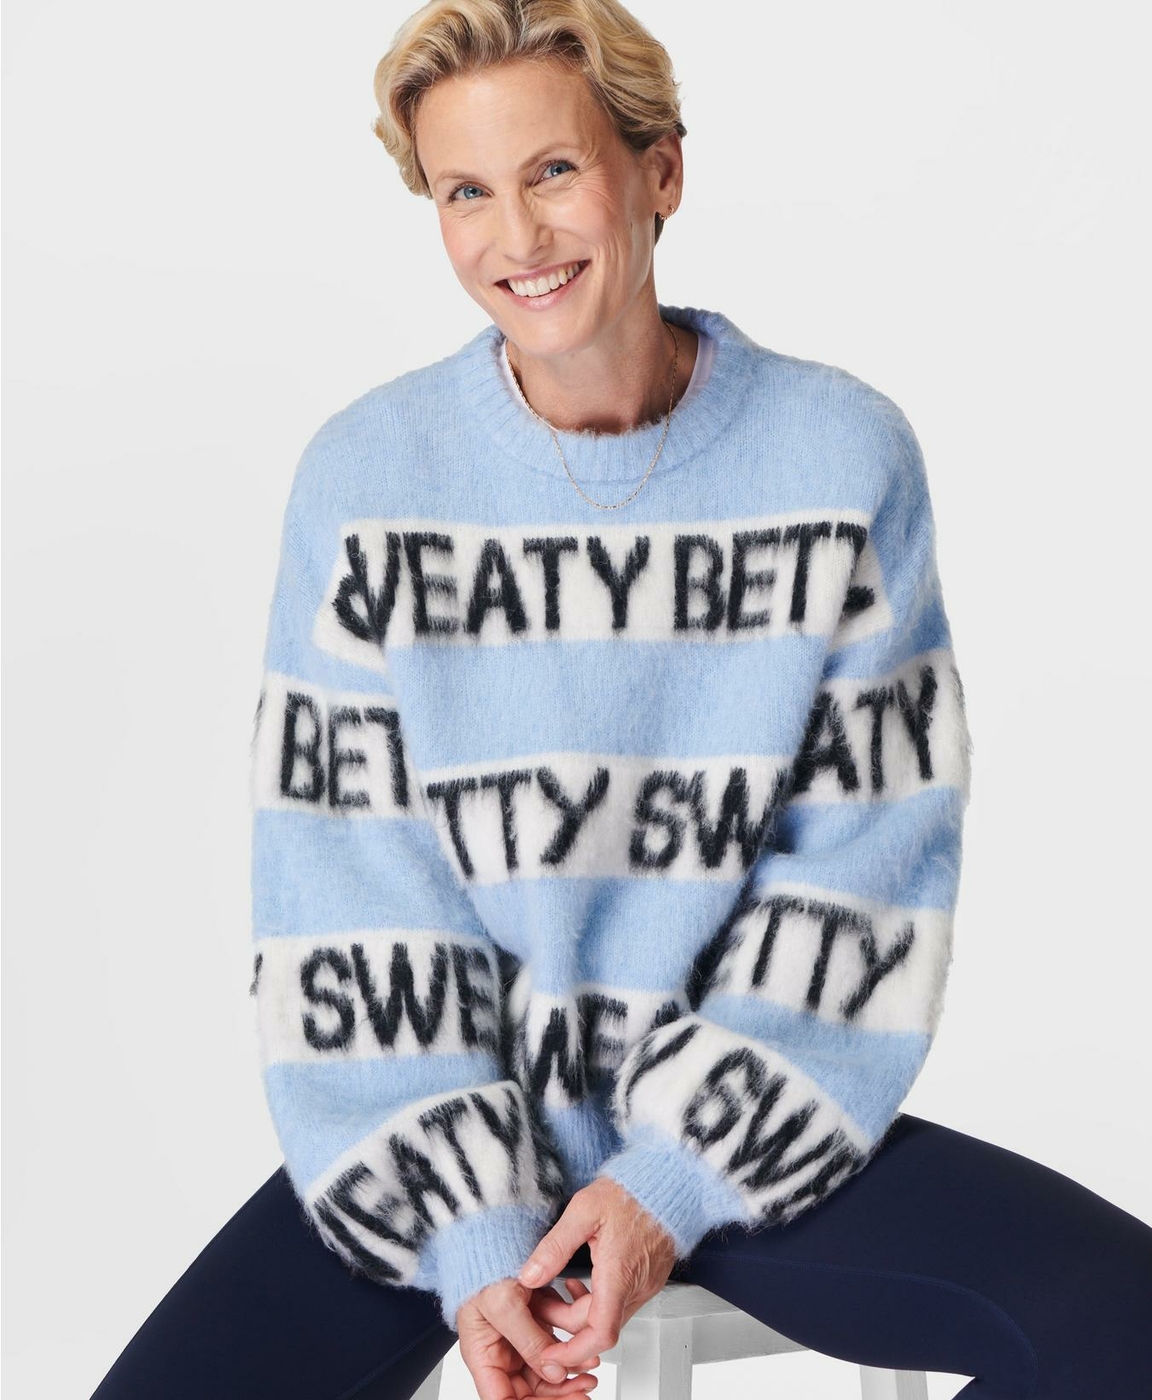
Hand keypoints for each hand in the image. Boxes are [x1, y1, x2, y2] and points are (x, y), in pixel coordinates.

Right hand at [456, 1276, 598, 1399]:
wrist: (494, 1230)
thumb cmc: (484, 1262)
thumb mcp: (504, 1303)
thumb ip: (528, 1340)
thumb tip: (554, 1372)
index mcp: (482, 1353)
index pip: (503, 1399)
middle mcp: (499, 1350)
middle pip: (528, 1389)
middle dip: (558, 1393)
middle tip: (583, 1391)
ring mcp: (517, 1336)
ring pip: (545, 1370)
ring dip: (569, 1373)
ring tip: (591, 1371)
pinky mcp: (533, 1322)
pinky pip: (553, 1345)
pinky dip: (571, 1349)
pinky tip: (587, 1349)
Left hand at [516, 1177, 677, 1373]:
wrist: (670, 1180)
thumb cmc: (632, 1190)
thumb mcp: (584, 1210)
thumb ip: (555, 1246)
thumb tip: (529, 1275)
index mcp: (619, 1275)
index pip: (600, 1334)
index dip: (572, 1352)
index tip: (550, 1356)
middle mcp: (636, 1287)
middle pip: (596, 1326)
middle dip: (562, 1322)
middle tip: (537, 1302)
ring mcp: (645, 1285)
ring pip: (607, 1315)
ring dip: (578, 1311)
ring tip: (554, 1289)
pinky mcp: (648, 1278)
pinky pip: (619, 1303)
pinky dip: (595, 1301)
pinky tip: (579, 1282)